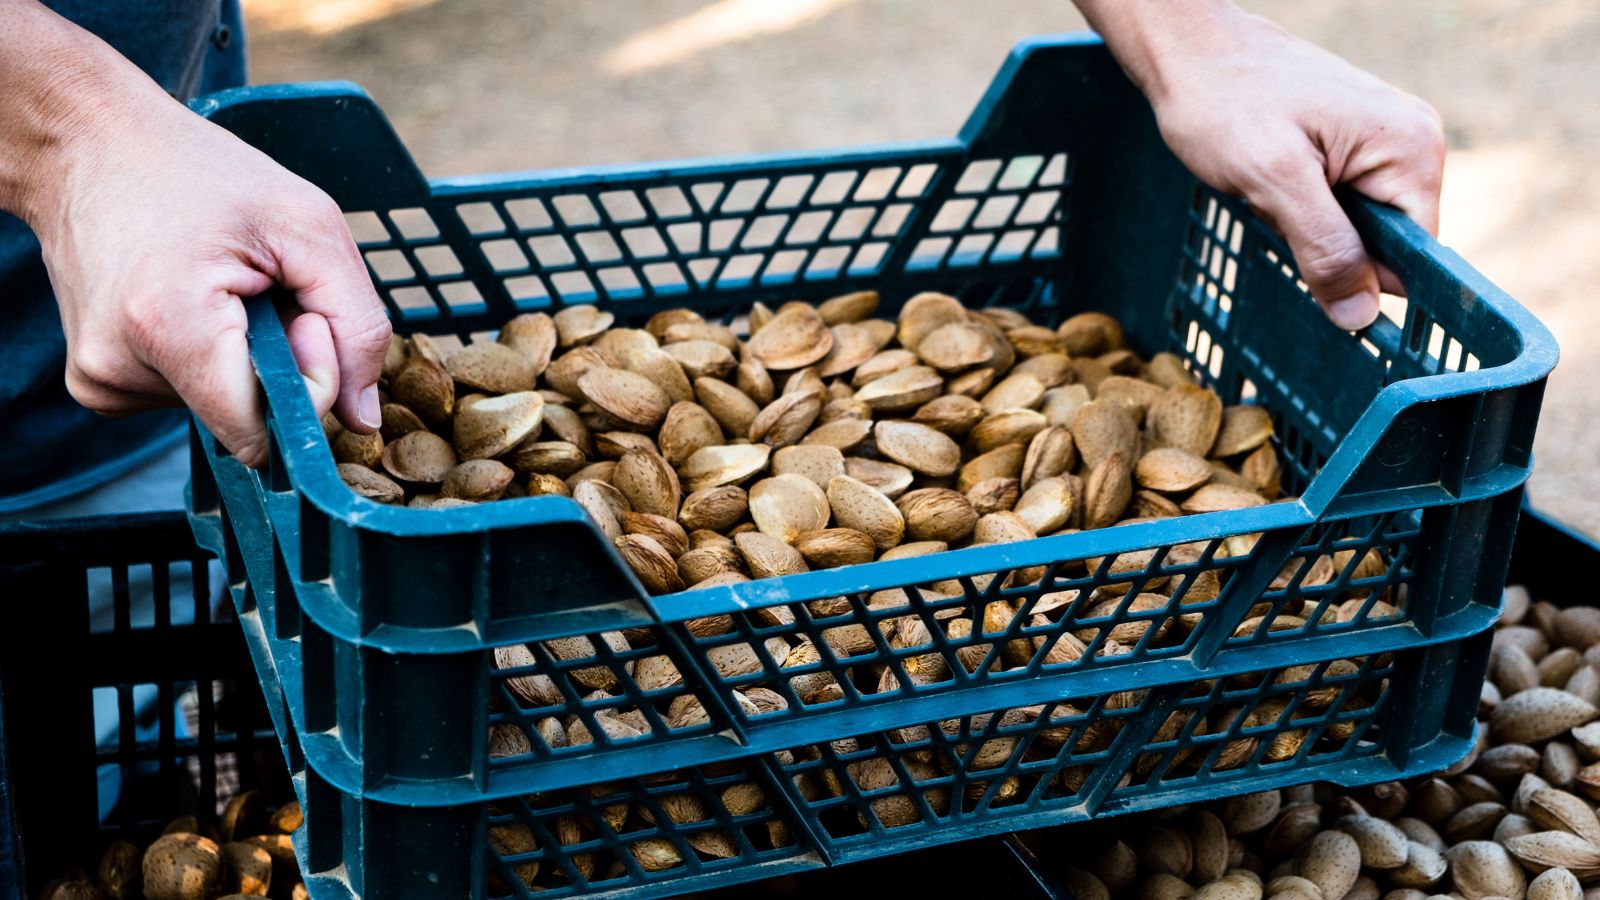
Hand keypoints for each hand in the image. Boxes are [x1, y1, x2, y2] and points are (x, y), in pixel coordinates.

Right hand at [2, 4, 389, 466]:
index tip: (302, 314)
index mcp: (167, 327)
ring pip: (222, 406)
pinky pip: (188, 394)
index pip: (262, 433)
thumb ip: (358, 327)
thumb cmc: (202, 175)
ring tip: (217, 283)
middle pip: (248, 420)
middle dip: (278, 362)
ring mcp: (100, 381)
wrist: (89, 147)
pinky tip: (187, 299)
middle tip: (260, 287)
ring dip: (242, 352)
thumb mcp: (310, 226)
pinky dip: (208, 356)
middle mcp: (117, 369)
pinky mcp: (97, 382)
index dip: (307, 383)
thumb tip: (364, 419)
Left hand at [1080, 2, 1445, 329]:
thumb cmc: (1225, 104)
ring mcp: (1382, 142)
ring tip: (1268, 186)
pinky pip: (1334, 207)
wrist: (1189, 52)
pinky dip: (1295, 209)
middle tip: (1276, 204)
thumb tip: (1362, 316)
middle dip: (1325, 247)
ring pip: (1352, 230)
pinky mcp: (1350, 146)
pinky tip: (1268, 180)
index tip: (1309, 265)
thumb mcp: (1273, 182)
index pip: (1415, 256)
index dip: (1362, 277)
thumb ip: (1324, 248)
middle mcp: (1412, 143)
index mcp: (1411, 148)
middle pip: (1383, 245)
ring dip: (1304, 228)